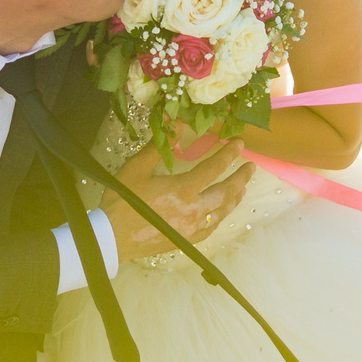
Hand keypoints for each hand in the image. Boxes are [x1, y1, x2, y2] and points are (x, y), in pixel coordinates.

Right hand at [107, 141, 254, 259]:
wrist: (111, 238)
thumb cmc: (121, 201)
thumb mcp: (137, 168)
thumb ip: (159, 145)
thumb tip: (176, 120)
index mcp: (183, 189)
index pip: (214, 168)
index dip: (228, 154)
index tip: (240, 143)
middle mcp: (193, 210)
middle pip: (226, 192)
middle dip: (240, 178)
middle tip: (250, 167)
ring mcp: (192, 228)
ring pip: (222, 212)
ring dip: (234, 198)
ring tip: (242, 188)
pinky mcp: (187, 241)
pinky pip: (211, 228)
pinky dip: (220, 217)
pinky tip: (221, 212)